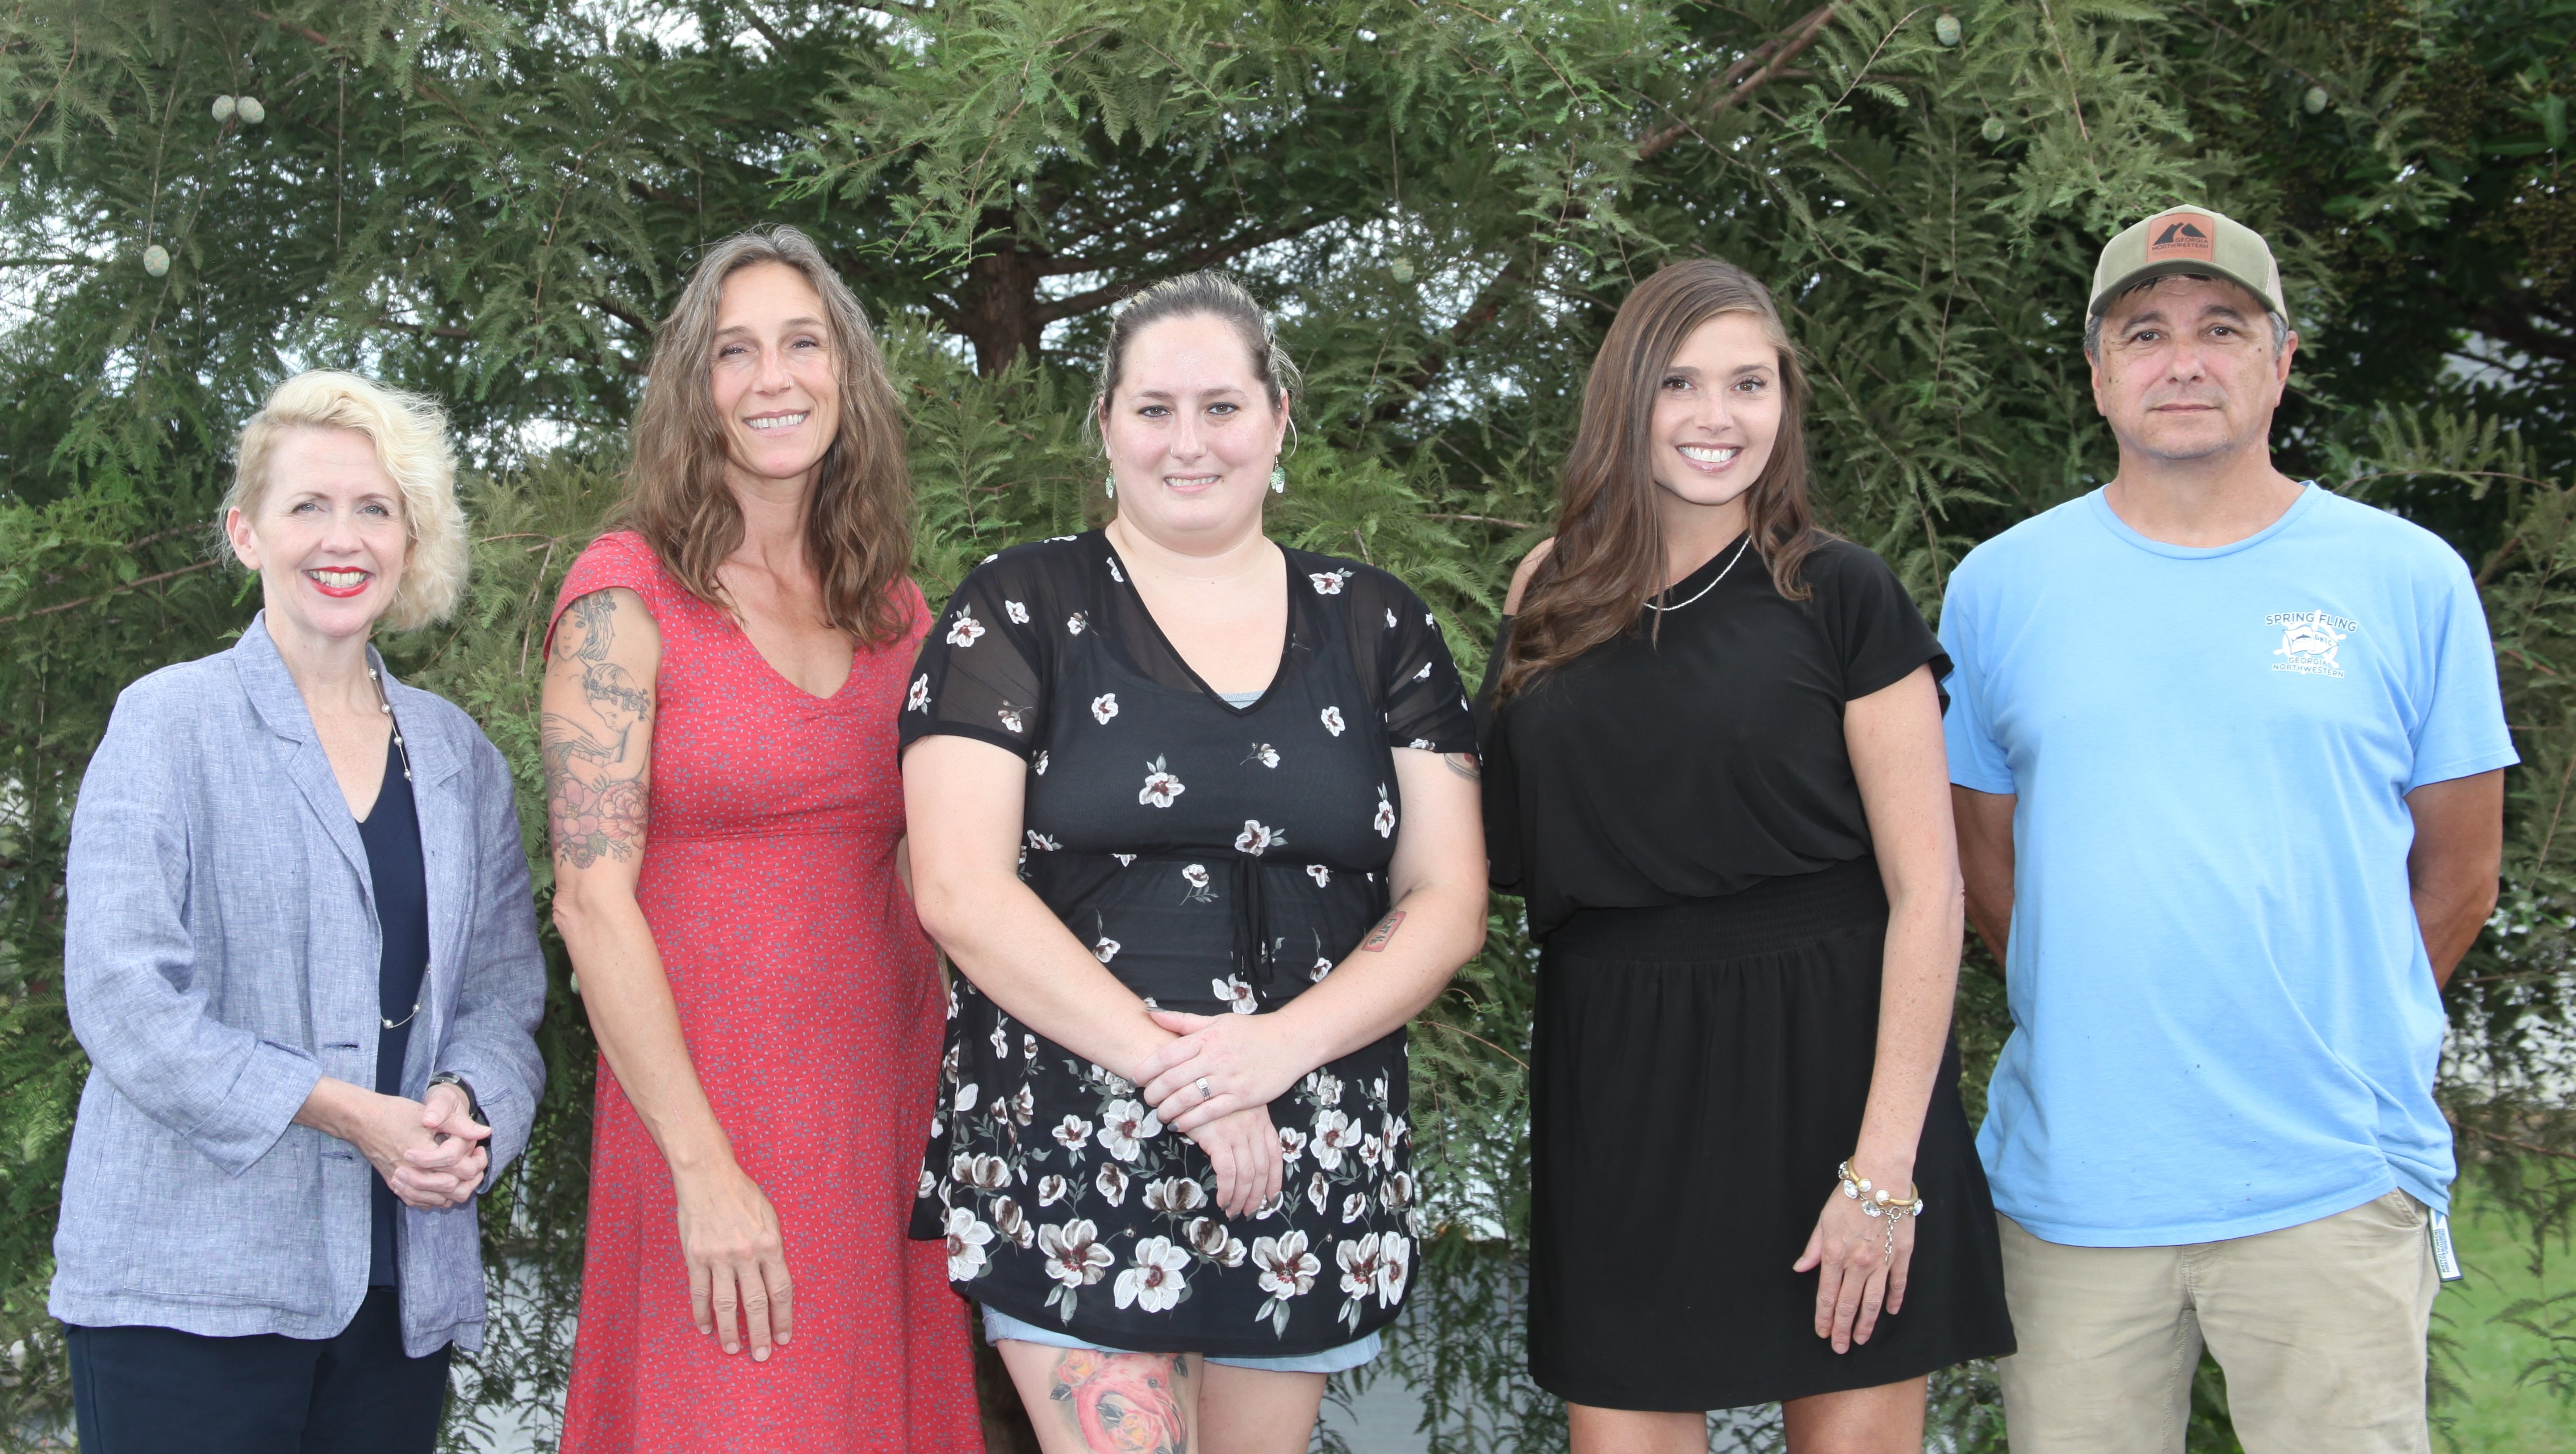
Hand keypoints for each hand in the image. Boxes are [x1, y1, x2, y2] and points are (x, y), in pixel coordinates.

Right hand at [300, 1080, 475, 1210]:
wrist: (363, 1121)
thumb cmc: (395, 1114)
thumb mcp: (429, 1114)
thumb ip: (459, 1126)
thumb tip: (486, 1132)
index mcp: (424, 1155)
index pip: (461, 1168)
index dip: (474, 1157)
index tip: (475, 1146)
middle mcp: (414, 1174)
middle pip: (455, 1189)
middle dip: (472, 1175)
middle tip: (474, 1158)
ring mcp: (404, 1184)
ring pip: (442, 1200)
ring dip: (458, 1187)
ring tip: (463, 1169)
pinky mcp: (397, 1187)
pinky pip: (424, 1203)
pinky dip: (438, 1196)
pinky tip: (444, 1181)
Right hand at [674, 1161, 793, 1360]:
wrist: (707, 1176)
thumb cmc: (742, 1194)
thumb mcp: (770, 1217)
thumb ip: (773, 1248)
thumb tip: (775, 1278)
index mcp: (770, 1244)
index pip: (781, 1291)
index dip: (783, 1318)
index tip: (784, 1337)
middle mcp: (746, 1254)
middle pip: (756, 1304)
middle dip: (761, 1334)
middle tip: (762, 1355)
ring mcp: (719, 1257)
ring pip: (726, 1304)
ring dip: (731, 1331)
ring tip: (733, 1350)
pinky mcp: (695, 1257)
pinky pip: (699, 1293)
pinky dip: (702, 1314)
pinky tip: (706, 1329)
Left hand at [1134, 1009, 1303, 1135]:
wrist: (1289, 1043)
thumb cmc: (1250, 1031)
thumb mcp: (1217, 1020)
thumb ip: (1183, 1021)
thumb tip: (1150, 1013)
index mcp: (1207, 1037)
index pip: (1168, 1054)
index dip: (1147, 1068)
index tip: (1136, 1077)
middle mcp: (1215, 1057)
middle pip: (1174, 1079)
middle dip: (1155, 1092)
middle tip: (1147, 1099)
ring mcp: (1229, 1078)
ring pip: (1189, 1098)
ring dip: (1169, 1109)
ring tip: (1161, 1114)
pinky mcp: (1242, 1097)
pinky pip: (1210, 1112)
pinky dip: (1191, 1121)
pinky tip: (1181, 1124)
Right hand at [1186, 1103, 1283, 1217]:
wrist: (1190, 1080)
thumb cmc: (1209, 1094)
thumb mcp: (1236, 1106)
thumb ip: (1244, 1126)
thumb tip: (1245, 1155)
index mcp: (1261, 1121)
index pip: (1275, 1155)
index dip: (1275, 1179)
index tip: (1273, 1197)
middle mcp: (1253, 1128)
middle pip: (1262, 1169)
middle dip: (1258, 1195)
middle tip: (1250, 1212)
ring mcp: (1237, 1133)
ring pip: (1247, 1174)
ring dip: (1242, 1198)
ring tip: (1234, 1212)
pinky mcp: (1218, 1138)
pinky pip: (1228, 1172)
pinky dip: (1227, 1191)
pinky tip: (1222, 1200)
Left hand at [1792, 1186, 1915, 1353]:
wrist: (1881, 1180)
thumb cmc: (1849, 1196)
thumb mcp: (1823, 1221)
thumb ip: (1813, 1248)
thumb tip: (1800, 1269)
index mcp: (1835, 1255)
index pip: (1827, 1295)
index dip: (1824, 1317)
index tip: (1822, 1333)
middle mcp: (1858, 1264)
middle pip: (1848, 1305)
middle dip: (1842, 1329)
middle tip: (1839, 1348)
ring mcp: (1882, 1262)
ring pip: (1873, 1301)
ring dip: (1866, 1323)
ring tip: (1860, 1339)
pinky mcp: (1902, 1256)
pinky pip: (1898, 1284)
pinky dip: (1894, 1300)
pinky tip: (1890, 1313)